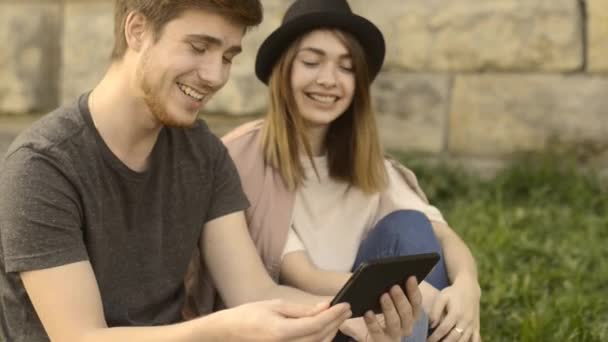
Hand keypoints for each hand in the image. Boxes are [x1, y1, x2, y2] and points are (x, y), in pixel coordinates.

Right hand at [212, 299, 351, 341]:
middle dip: (336, 323)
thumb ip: (301, 310)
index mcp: (282, 332)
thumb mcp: (275, 306)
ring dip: (331, 332)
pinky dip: (320, 340)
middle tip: (346, 310)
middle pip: (320, 337)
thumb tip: (324, 307)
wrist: (229, 333)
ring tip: (338, 318)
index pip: (316, 324)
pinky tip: (325, 330)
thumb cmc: (249, 316)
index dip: (333, 315)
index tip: (345, 305)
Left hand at [341, 276, 421, 341]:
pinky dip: (373, 322)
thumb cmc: (384, 314)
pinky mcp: (381, 341)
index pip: (417, 302)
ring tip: (383, 296)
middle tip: (394, 287)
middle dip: (401, 299)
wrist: (377, 338)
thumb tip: (391, 276)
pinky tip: (368, 312)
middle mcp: (406, 326)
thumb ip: (394, 293)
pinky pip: (377, 332)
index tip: (411, 277)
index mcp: (412, 315)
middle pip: (406, 313)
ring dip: (389, 309)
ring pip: (395, 323)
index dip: (414, 290)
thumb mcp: (392, 304)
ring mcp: (394, 335)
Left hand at [427, 278, 480, 341]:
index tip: (427, 340)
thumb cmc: (452, 293)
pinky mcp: (477, 326)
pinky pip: (475, 339)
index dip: (435, 337)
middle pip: (454, 338)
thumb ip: (435, 311)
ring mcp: (472, 325)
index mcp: (456, 313)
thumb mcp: (442, 297)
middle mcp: (465, 321)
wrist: (469, 288)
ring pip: (464, 340)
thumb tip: (431, 325)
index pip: (443, 329)